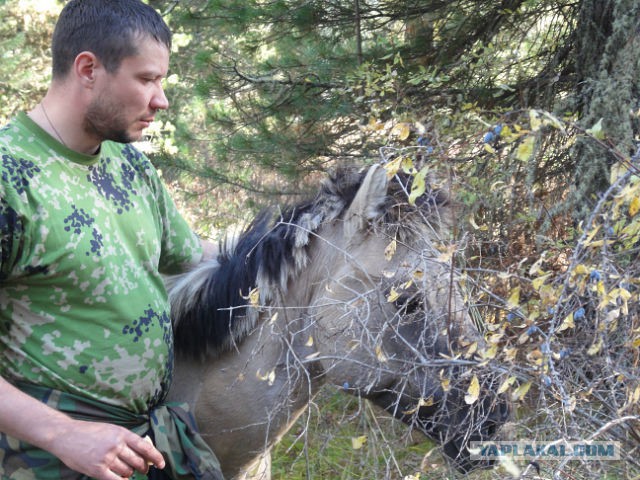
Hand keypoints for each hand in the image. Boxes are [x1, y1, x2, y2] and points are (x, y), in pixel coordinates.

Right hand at [47, 419, 165, 478]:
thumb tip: (142, 452)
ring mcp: (107, 457)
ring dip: (130, 474)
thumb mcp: (111, 429)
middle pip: (138, 461)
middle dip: (144, 468)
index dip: (156, 457)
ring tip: (128, 472)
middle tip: (144, 470)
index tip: (161, 464)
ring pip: (128, 471)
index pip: (145, 447)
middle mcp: (117, 445)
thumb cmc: (90, 432)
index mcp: (122, 433)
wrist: (66, 435)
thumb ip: (126, 439)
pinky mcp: (97, 469)